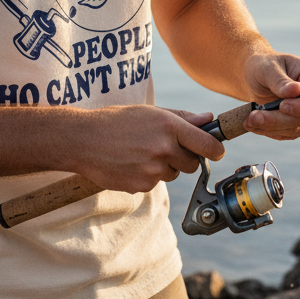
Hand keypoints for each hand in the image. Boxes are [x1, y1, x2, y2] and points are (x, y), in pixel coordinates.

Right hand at [69, 106, 224, 194]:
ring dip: (164, 166)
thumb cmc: (116, 121)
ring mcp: (152, 170)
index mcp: (169, 126)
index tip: (216, 150)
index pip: (208, 145)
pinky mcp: (142, 186)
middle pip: (193, 163)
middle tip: (165, 146)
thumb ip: (181, 118)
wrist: (83, 140)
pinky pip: (155, 183)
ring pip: (173, 173)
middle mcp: (163, 149)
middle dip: (184, 157)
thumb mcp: (150, 112)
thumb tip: (208, 119)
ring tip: (141, 152)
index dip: (215, 149)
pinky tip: (131, 163)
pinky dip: (148, 175)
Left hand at [240, 53, 299, 140]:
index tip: (284, 106)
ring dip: (270, 126)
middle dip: (279, 119)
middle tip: (255, 116)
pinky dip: (266, 130)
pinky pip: (283, 134)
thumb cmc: (263, 65)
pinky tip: (251, 123)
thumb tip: (296, 90)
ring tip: (248, 119)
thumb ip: (280, 80)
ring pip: (294, 129)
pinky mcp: (294, 126)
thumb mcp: (267, 67)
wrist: (255, 76)